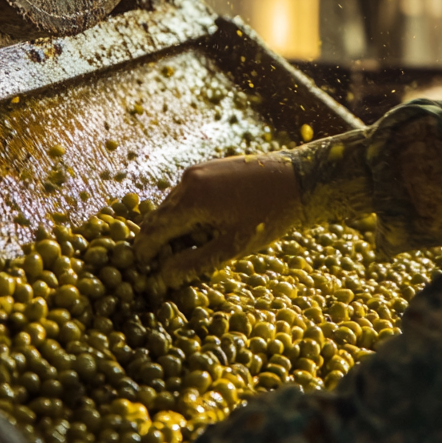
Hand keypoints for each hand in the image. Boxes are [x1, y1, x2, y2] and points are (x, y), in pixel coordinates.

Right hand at [135, 155, 301, 287]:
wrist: (299, 178)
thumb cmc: (269, 215)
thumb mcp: (232, 246)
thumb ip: (195, 262)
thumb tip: (164, 275)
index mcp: (191, 199)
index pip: (154, 230)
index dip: (145, 251)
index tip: (142, 269)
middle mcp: (189, 180)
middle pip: (160, 216)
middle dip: (159, 241)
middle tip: (163, 265)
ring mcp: (199, 170)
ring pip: (174, 204)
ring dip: (175, 227)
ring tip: (190, 250)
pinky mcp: (210, 167)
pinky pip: (188, 193)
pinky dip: (188, 212)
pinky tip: (204, 228)